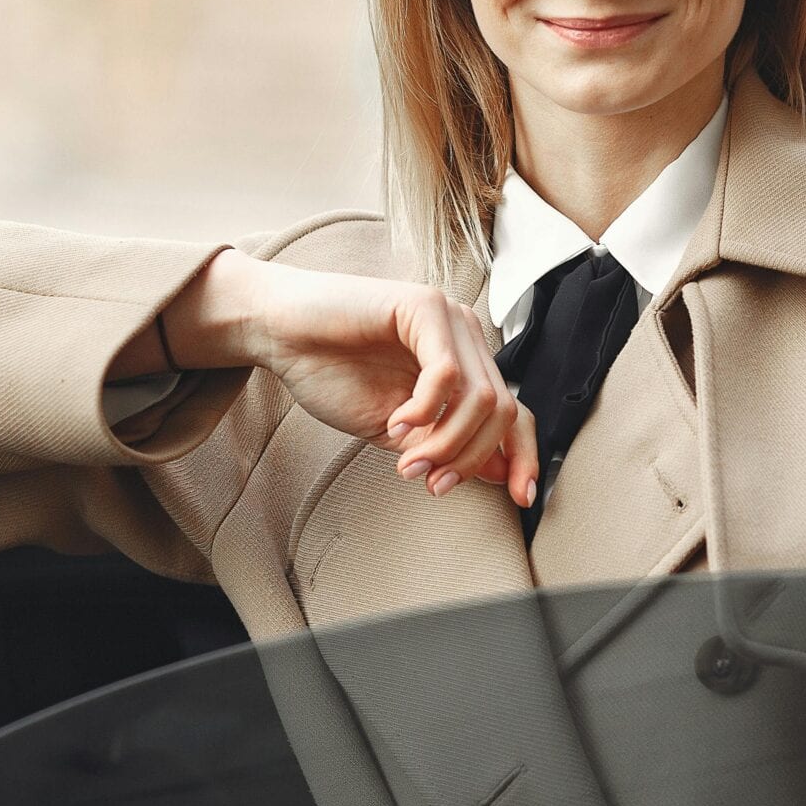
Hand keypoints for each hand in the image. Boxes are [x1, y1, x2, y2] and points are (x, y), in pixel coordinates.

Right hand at [162, 250, 537, 505]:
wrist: (279, 334)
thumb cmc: (330, 373)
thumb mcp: (398, 430)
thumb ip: (444, 445)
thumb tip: (500, 475)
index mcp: (465, 365)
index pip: (517, 413)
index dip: (525, 457)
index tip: (520, 499)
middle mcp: (466, 338)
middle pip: (504, 412)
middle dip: (469, 460)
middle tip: (429, 482)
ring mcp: (449, 318)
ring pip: (482, 398)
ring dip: (446, 443)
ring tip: (405, 461)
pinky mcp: (424, 306)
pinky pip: (447, 373)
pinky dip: (425, 410)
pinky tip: (395, 423)